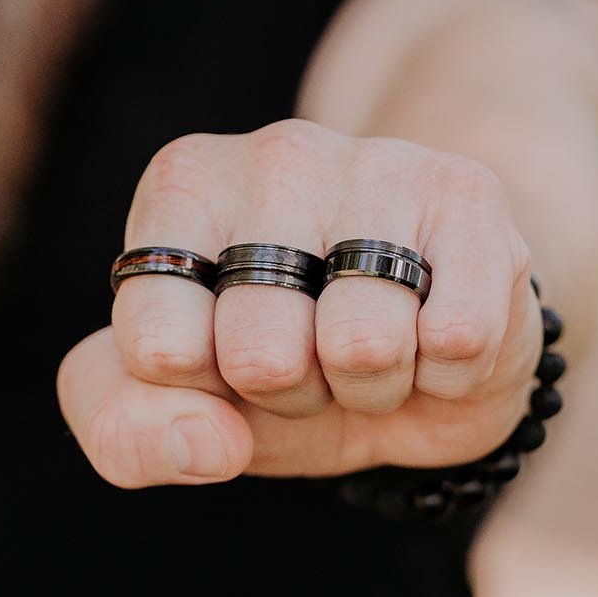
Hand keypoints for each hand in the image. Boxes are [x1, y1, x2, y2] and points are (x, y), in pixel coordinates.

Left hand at [57, 119, 544, 486]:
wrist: (411, 342)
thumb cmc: (274, 358)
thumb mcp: (173, 404)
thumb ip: (128, 430)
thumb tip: (209, 441)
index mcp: (181, 188)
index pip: (161, 350)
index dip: (204, 391)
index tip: (220, 354)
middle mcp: (274, 155)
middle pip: (263, 356)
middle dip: (292, 393)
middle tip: (309, 354)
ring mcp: (378, 163)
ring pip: (365, 348)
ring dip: (370, 387)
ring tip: (369, 340)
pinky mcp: (470, 194)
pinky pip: (457, 343)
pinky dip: (445, 377)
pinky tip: (432, 330)